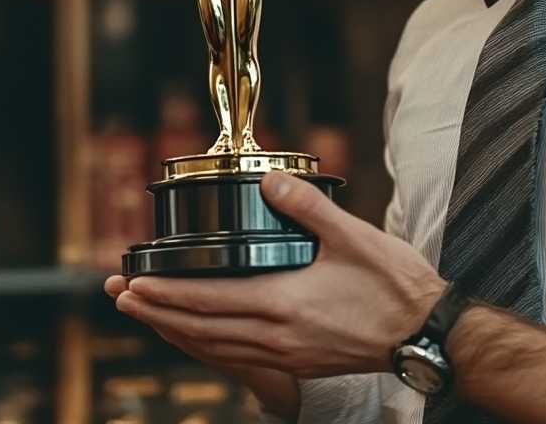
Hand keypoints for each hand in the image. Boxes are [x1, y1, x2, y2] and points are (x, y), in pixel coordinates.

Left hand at [105, 172, 446, 379]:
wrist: (423, 333)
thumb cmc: (393, 286)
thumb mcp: (354, 236)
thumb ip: (309, 207)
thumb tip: (270, 181)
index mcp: (284, 303)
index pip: (209, 300)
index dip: (167, 294)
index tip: (134, 284)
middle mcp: (276, 336)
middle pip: (200, 329)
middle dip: (156, 313)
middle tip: (121, 300)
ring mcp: (286, 355)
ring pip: (214, 347)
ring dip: (176, 331)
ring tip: (150, 317)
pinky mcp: (298, 363)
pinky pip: (237, 358)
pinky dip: (208, 346)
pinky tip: (205, 336)